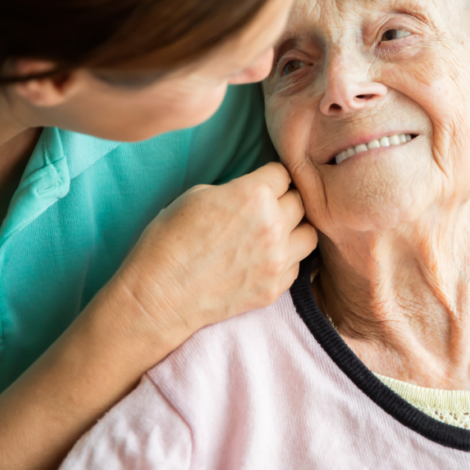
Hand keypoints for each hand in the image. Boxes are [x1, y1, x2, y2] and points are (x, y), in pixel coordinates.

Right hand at [112, 162, 318, 349]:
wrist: (159, 295)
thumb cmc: (169, 240)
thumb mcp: (199, 195)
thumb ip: (238, 189)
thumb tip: (256, 190)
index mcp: (255, 194)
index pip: (284, 173)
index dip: (271, 178)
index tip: (264, 184)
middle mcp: (274, 225)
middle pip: (300, 201)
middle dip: (284, 201)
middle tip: (266, 209)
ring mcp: (278, 260)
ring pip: (309, 234)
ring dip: (295, 230)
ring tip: (274, 233)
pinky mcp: (276, 287)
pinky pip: (298, 264)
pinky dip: (287, 259)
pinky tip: (265, 258)